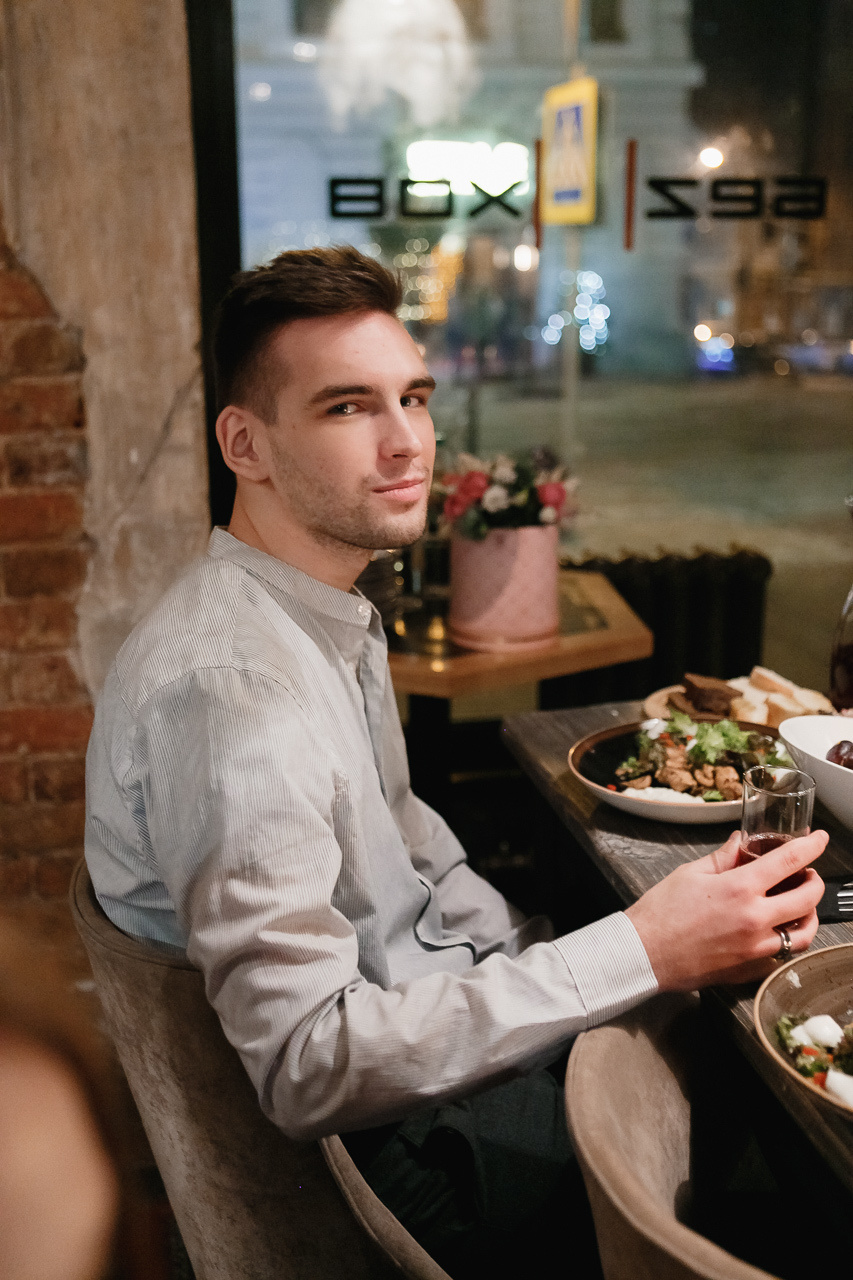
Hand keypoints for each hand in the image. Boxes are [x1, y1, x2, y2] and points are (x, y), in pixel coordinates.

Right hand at [625, 829, 826, 990]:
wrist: (644, 953)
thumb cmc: (661, 914)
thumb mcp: (691, 873)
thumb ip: (723, 857)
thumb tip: (741, 843)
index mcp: (740, 888)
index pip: (790, 861)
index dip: (812, 846)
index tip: (820, 839)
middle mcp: (755, 919)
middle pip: (808, 897)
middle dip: (815, 880)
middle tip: (808, 874)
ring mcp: (756, 948)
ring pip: (804, 932)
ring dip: (808, 915)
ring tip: (799, 905)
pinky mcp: (751, 969)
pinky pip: (784, 954)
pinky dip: (788, 940)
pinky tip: (778, 930)